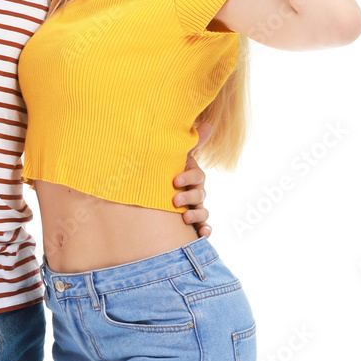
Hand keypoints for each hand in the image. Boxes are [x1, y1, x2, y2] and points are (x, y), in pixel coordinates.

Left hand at [173, 122, 211, 238]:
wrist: (153, 186)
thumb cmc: (164, 169)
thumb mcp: (172, 156)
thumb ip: (187, 142)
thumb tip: (207, 124)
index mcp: (192, 175)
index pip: (197, 175)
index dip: (188, 178)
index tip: (175, 181)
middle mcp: (196, 191)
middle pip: (200, 194)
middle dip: (189, 198)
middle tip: (174, 201)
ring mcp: (195, 206)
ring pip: (203, 211)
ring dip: (197, 215)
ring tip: (185, 218)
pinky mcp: (192, 221)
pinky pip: (203, 226)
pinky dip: (205, 230)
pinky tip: (202, 236)